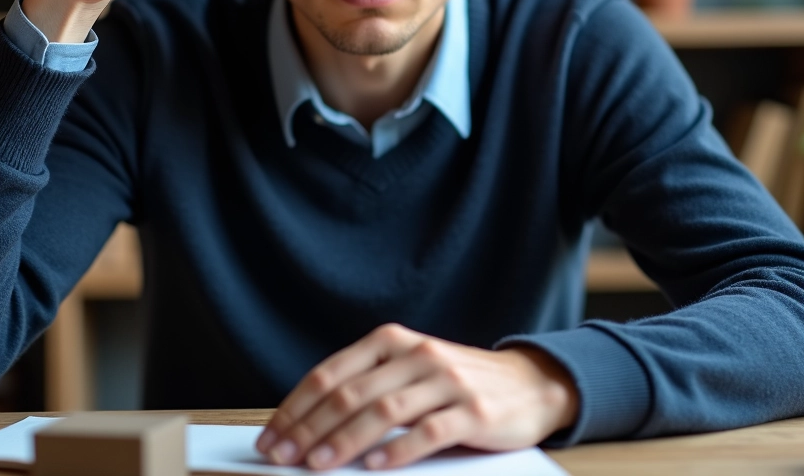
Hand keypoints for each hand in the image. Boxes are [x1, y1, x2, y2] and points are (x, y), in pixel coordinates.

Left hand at [255, 323, 578, 470]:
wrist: (532, 384)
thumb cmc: (457, 383)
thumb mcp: (410, 371)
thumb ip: (369, 388)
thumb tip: (308, 427)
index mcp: (393, 340)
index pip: (331, 374)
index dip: (296, 407)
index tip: (271, 436)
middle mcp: (418, 355)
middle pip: (351, 394)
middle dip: (309, 428)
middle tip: (283, 456)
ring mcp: (448, 381)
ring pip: (384, 412)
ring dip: (345, 441)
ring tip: (318, 464)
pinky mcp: (476, 411)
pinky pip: (429, 431)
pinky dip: (398, 451)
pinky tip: (375, 467)